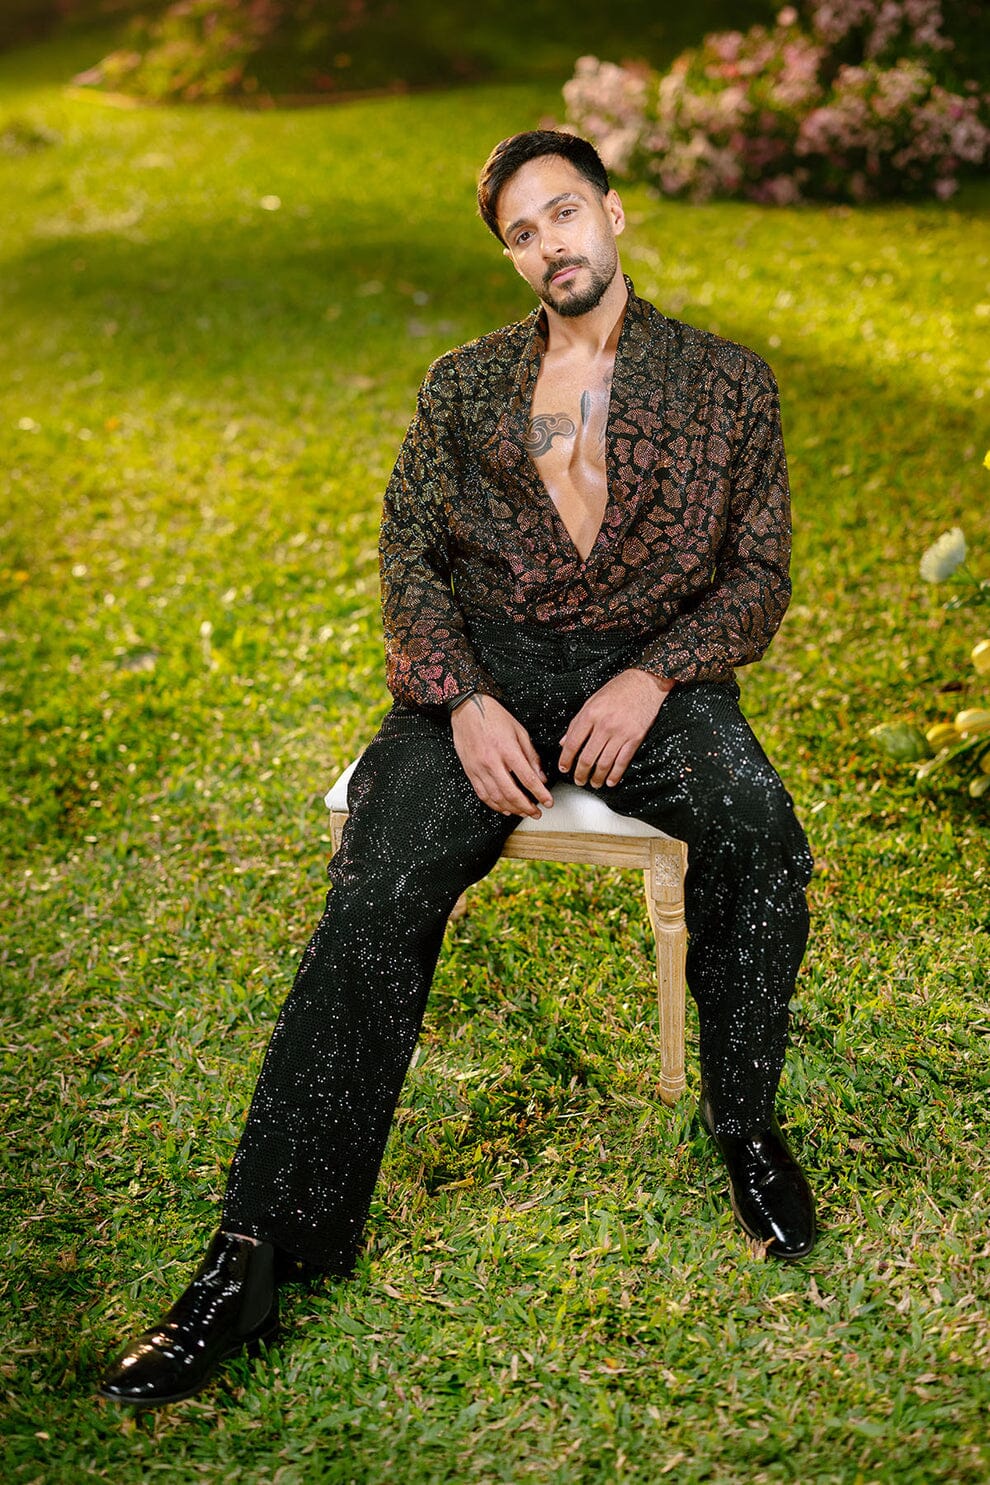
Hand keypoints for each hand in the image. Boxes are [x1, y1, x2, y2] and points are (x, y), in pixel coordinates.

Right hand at [451, 693, 553, 818]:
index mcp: (507, 750)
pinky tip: (504, 809)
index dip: (540, 793)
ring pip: (496, 797)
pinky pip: (482, 794)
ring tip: (523, 812)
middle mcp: (492, 761)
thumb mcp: (519, 731)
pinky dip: (494, 805)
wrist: (467, 710)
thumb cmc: (493, 717)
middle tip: (536, 812)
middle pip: (511, 793)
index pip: (527, 778)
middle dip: (526, 807)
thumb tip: (540, 776)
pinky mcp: (470, 772)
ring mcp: (479, 768)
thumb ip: (531, 755)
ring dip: (512, 809)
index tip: (548, 801)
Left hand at [558, 668, 673, 786]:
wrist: (645, 682)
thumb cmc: (618, 689)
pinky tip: (610, 781)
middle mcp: (604, 725)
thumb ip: (577, 723)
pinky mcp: (635, 737)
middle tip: (578, 780)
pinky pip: (622, 761)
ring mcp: (621, 732)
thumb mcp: (592, 701)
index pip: (572, 743)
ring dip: (597, 778)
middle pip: (587, 758)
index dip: (566, 760)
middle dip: (580, 774)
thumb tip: (563, 742)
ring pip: (604, 763)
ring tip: (593, 783)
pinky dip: (615, 775)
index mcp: (590, 714)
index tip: (564, 768)